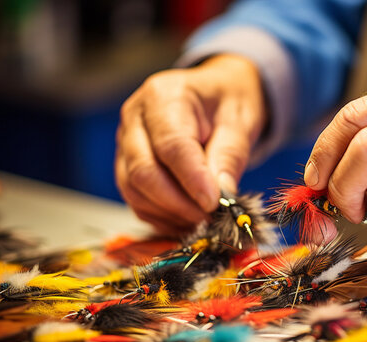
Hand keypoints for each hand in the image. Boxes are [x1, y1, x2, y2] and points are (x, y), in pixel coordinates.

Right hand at [116, 55, 265, 233]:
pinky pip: (136, 200)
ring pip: (135, 191)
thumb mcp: (240, 121)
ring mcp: (126, 143)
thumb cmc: (227, 101)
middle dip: (179, 203)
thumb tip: (222, 193)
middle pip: (144, 171)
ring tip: (204, 219)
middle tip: (212, 216)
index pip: (172, 146)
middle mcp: (135, 118)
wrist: (216, 96)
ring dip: (170, 213)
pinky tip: (188, 219)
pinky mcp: (126, 166)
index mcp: (163, 96)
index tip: (214, 203)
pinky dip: (161, 217)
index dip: (192, 180)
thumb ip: (230, 155)